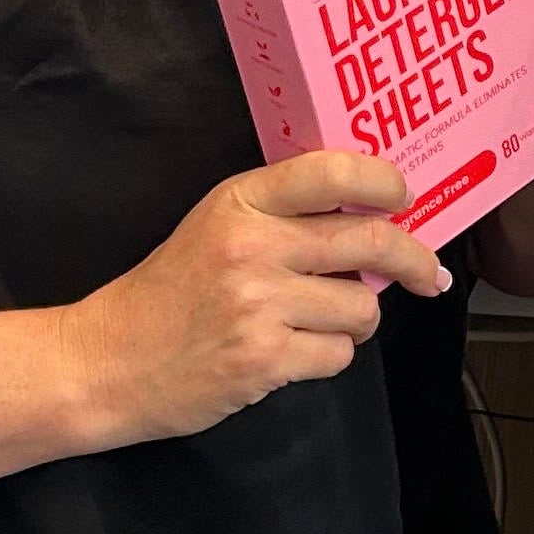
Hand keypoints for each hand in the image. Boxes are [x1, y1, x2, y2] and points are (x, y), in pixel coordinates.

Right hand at [78, 152, 448, 443]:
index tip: (406, 198)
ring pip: (361, 308)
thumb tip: (374, 220)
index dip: (385, 183)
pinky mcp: (263, 360)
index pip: (333, 172)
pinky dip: (326, 356)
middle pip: (370, 241)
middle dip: (413, 261)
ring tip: (317, 322)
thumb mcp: (215, 226)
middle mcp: (252, 246)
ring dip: (355, 320)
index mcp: (240, 200)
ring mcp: (258, 305)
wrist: (106, 361)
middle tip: (426, 274)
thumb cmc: (167, 293)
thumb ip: (283, 215)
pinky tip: (291, 352)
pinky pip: (337, 354)